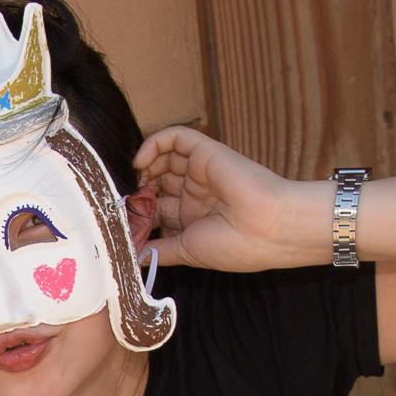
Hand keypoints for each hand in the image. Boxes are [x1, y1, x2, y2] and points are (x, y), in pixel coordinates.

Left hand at [135, 124, 309, 272]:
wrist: (271, 228)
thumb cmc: (236, 245)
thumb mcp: (188, 252)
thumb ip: (160, 252)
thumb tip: (133, 259)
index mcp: (194, 218)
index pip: (157, 209)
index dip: (139, 213)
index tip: (124, 223)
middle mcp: (196, 193)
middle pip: (157, 182)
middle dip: (138, 190)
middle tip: (126, 200)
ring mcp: (201, 172)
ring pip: (164, 158)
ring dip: (144, 167)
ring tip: (135, 180)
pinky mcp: (206, 151)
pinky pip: (176, 137)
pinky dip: (154, 143)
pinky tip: (141, 162)